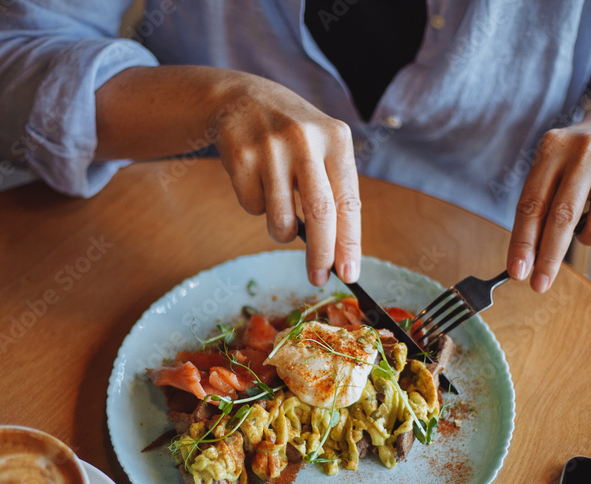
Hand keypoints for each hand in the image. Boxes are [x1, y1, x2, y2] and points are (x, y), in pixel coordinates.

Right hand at [208, 74, 361, 285]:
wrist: (241, 98)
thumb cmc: (292, 136)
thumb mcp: (321, 147)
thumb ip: (333, 190)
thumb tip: (339, 254)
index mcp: (336, 139)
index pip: (348, 201)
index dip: (349, 243)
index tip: (349, 274)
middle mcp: (306, 140)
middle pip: (320, 212)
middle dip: (320, 254)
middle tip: (318, 277)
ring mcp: (271, 147)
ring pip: (281, 217)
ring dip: (282, 231)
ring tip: (281, 216)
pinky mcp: (241, 156)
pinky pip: (252, 207)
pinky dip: (256, 207)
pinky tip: (256, 180)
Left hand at [506, 97, 590, 291]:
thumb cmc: (578, 159)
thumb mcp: (553, 166)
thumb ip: (540, 205)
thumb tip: (528, 259)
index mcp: (553, 147)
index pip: (532, 204)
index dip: (523, 242)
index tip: (517, 272)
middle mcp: (585, 151)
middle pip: (562, 219)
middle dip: (548, 259)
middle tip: (538, 285)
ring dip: (588, 237)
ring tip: (588, 217)